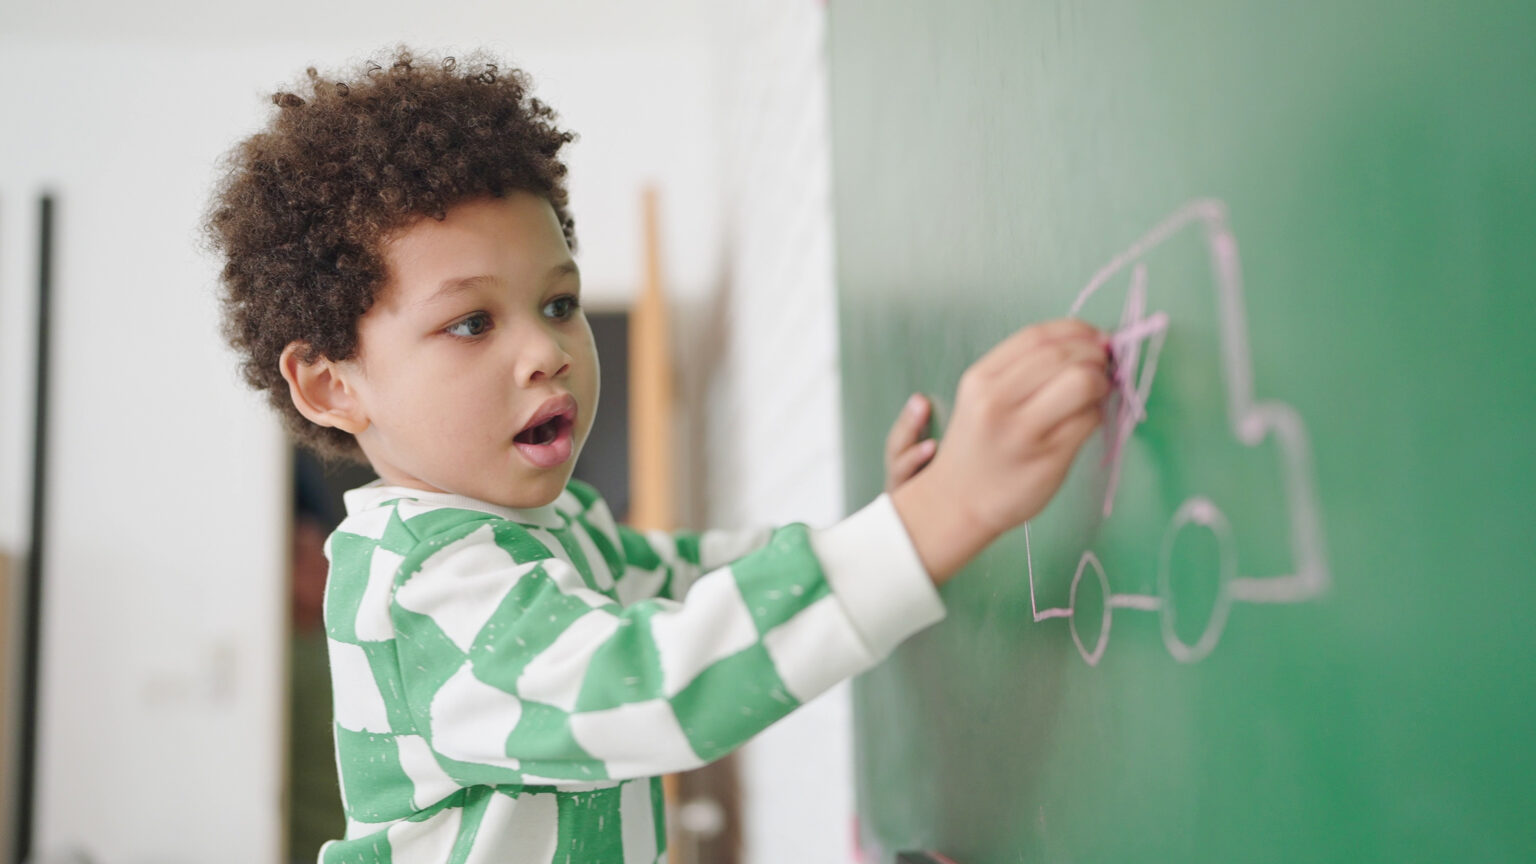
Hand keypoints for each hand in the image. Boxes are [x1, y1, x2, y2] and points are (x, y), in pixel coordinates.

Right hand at [891, 318, 1110, 582]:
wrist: (957, 502)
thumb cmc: (976, 446)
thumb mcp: (982, 398)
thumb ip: (1023, 370)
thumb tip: (1087, 344)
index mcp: (980, 379)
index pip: (1038, 336)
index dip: (1075, 330)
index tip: (1093, 336)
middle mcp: (997, 401)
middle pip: (1064, 356)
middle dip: (1095, 354)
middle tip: (1104, 364)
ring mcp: (1024, 431)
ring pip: (1083, 383)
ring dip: (1102, 381)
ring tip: (1097, 391)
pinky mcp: (1050, 457)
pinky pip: (1089, 420)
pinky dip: (1097, 413)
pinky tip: (1087, 418)